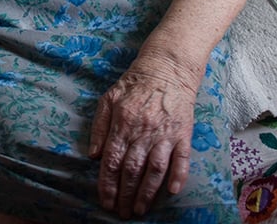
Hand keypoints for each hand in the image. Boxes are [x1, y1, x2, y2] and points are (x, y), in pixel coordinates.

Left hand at [88, 60, 197, 218]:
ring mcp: (165, 133)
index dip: (107, 184)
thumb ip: (99, 127)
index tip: (105, 200)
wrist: (167, 68)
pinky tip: (172, 192)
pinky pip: (182, 159)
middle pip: (132, 169)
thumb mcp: (108, 99)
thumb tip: (93, 155)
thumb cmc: (134, 83)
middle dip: (125, 194)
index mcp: (122, 123)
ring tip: (140, 209)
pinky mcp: (183, 133)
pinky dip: (178, 177)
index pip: (112, 160)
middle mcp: (143, 131)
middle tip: (122, 212)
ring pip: (155, 169)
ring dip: (147, 192)